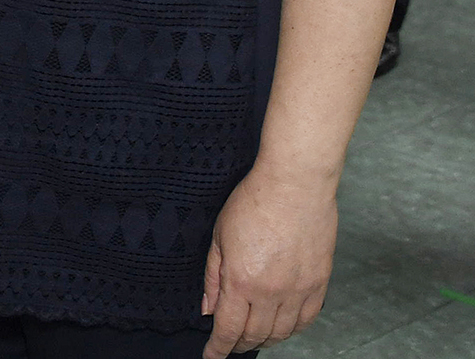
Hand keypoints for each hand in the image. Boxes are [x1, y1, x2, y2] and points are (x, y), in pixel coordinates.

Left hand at [201, 166, 337, 356]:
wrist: (295, 185)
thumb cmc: (253, 202)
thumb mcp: (219, 236)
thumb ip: (213, 276)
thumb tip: (208, 308)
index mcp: (242, 281)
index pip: (229, 329)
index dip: (219, 348)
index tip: (211, 357)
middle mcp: (272, 292)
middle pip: (255, 334)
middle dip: (239, 344)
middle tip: (230, 346)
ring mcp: (299, 290)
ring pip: (282, 331)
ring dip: (265, 339)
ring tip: (253, 338)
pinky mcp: (320, 284)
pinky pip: (307, 319)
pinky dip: (292, 329)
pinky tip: (282, 327)